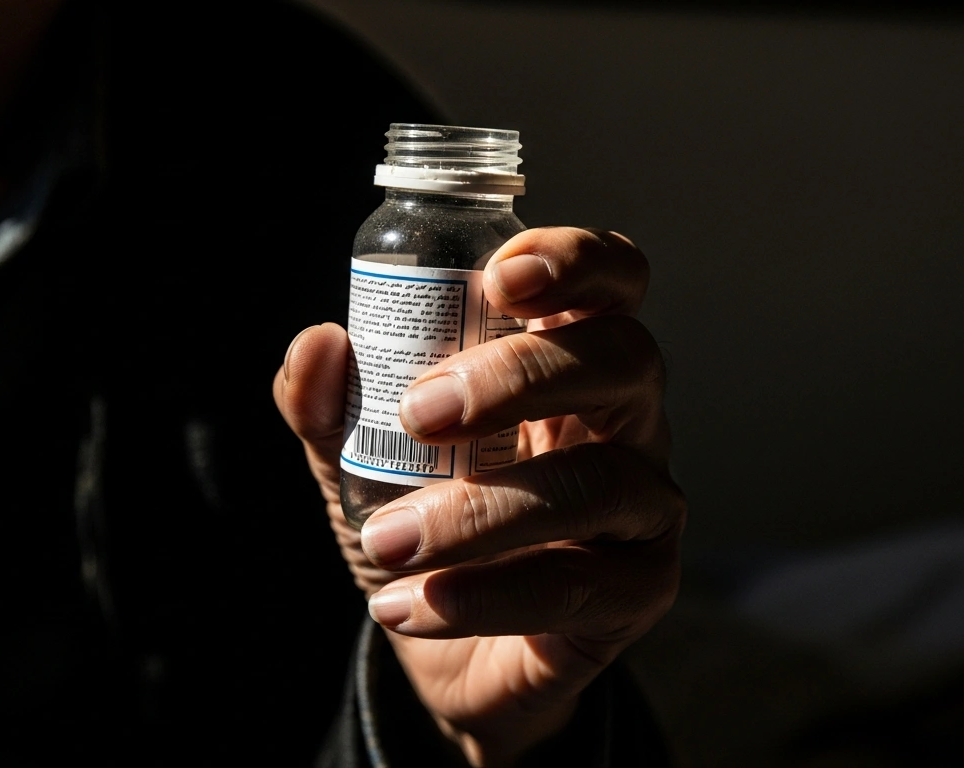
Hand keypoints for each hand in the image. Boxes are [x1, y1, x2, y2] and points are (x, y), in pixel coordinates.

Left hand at [274, 227, 683, 766]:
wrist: (447, 657)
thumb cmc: (425, 531)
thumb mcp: (361, 466)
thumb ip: (334, 409)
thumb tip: (320, 345)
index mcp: (568, 362)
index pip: (611, 282)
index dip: (575, 261)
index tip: (498, 278)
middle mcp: (625, 421)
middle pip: (623, 359)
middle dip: (521, 375)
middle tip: (420, 414)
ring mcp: (644, 505)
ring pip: (600, 480)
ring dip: (480, 510)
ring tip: (388, 541)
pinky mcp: (638, 590)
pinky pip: (576, 584)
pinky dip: (482, 595)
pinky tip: (408, 605)